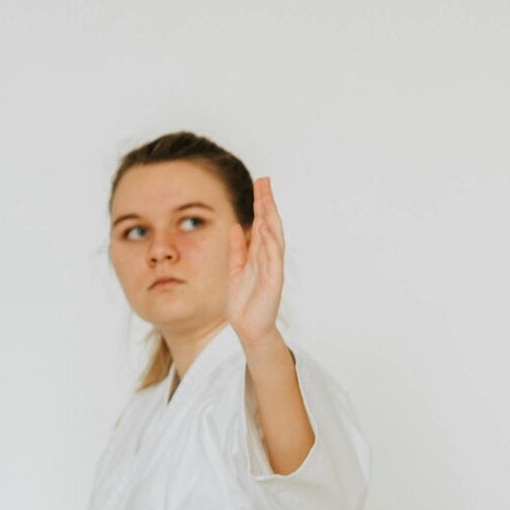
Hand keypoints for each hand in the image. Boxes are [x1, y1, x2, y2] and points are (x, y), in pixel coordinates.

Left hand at [227, 175, 285, 347]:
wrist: (249, 328)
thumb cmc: (244, 302)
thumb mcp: (235, 269)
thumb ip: (237, 249)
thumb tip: (236, 226)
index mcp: (259, 254)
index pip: (262, 222)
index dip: (261, 203)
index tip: (259, 183)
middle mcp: (268, 258)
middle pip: (270, 224)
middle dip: (267, 202)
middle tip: (265, 180)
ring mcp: (272, 269)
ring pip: (273, 237)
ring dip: (270, 218)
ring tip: (265, 199)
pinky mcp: (273, 282)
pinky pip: (272, 259)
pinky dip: (270, 243)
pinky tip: (266, 228)